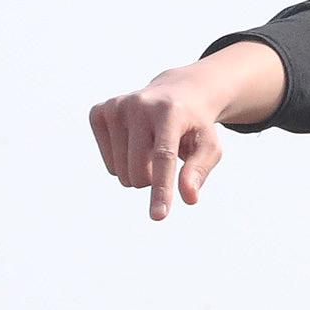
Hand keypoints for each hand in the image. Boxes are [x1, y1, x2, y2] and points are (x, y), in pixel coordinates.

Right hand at [88, 49, 272, 221]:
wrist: (177, 92)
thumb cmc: (195, 126)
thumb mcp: (209, 146)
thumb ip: (200, 170)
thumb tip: (189, 197)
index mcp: (170, 111)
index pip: (163, 157)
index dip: (161, 189)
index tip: (158, 217)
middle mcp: (139, 104)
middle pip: (139, 172)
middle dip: (153, 180)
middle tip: (165, 160)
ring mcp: (116, 106)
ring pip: (121, 172)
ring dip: (140, 172)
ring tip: (151, 147)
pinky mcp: (99, 112)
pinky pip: (109, 164)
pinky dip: (124, 163)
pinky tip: (135, 142)